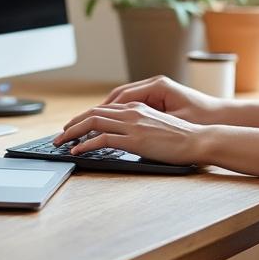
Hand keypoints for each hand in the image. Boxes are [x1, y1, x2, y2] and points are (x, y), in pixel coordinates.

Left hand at [54, 102, 207, 165]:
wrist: (198, 140)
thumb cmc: (182, 138)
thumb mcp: (157, 127)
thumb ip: (140, 127)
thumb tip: (125, 138)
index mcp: (137, 108)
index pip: (103, 109)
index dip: (84, 117)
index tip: (73, 127)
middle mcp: (132, 112)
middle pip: (93, 113)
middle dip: (73, 124)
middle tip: (60, 134)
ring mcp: (132, 125)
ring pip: (93, 122)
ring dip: (72, 133)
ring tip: (61, 142)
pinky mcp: (134, 139)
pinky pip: (102, 139)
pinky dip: (85, 144)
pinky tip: (77, 151)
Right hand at [97, 75, 226, 124]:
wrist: (221, 118)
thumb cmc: (202, 119)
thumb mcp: (173, 123)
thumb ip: (148, 122)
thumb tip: (123, 123)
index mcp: (157, 87)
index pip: (121, 97)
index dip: (101, 111)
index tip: (86, 122)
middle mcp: (154, 85)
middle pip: (117, 97)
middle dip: (96, 112)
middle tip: (77, 125)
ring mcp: (155, 92)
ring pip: (122, 100)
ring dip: (106, 113)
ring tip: (87, 126)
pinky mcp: (158, 101)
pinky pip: (132, 105)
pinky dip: (119, 114)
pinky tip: (110, 125)